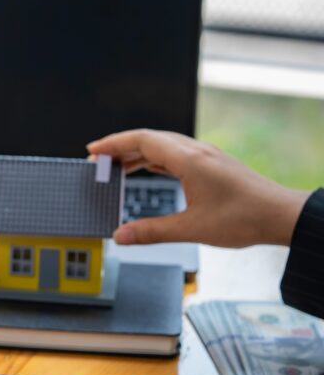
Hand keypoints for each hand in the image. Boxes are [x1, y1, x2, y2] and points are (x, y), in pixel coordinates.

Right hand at [87, 129, 310, 247]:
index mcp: (189, 160)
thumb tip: (121, 236)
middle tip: (98, 162)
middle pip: (149, 138)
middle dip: (119, 148)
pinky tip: (146, 169)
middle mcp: (197, 151)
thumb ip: (151, 232)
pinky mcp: (211, 164)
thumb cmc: (244, 218)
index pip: (142, 140)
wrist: (281, 215)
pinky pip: (174, 153)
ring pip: (162, 145)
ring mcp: (205, 155)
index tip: (92, 152)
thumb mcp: (192, 229)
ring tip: (116, 167)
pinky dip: (153, 158)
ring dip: (136, 153)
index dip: (113, 144)